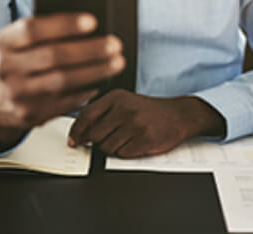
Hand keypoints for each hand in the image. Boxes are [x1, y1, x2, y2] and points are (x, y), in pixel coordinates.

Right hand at [0, 13, 124, 152]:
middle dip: (89, 49)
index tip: (92, 21)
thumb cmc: (19, 62)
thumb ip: (45, 32)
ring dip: (95, 71)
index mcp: (5, 42)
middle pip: (53, 56)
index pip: (33, 30)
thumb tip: (88, 25)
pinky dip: (86, 90)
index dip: (64, 25)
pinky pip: (64, 102)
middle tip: (115, 44)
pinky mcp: (30, 114)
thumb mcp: (20, 42)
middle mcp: (7, 67)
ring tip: (116, 62)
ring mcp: (18, 94)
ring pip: (62, 81)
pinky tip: (101, 81)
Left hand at [68, 90, 225, 157]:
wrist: (179, 115)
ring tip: (124, 139)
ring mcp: (135, 125)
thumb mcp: (124, 101)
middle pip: (94, 135)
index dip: (76, 130)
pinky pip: (122, 154)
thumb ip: (102, 112)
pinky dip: (124, 152)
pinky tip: (133, 143)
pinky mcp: (145, 140)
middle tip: (102, 140)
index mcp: (116, 97)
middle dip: (95, 142)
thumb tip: (79, 131)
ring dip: (111, 148)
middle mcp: (125, 109)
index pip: (87, 115)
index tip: (73, 140)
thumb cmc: (148, 110)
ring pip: (107, 147)